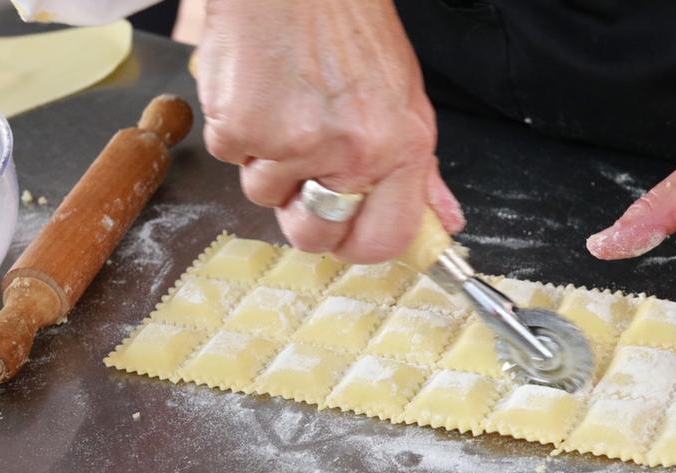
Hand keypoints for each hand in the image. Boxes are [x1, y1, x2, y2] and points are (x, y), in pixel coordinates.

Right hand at [195, 0, 463, 262]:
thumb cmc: (348, 24)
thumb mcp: (406, 97)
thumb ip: (420, 171)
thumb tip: (444, 220)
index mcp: (399, 148)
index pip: (384, 241)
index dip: (357, 245)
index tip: (345, 233)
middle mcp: (351, 152)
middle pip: (315, 235)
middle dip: (302, 215)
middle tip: (304, 172)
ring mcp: (293, 144)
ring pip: (265, 195)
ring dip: (268, 162)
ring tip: (284, 105)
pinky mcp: (241, 128)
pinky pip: (231, 157)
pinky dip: (239, 130)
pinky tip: (259, 89)